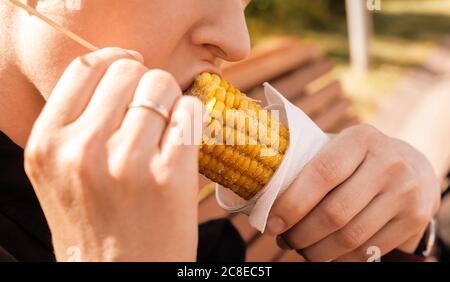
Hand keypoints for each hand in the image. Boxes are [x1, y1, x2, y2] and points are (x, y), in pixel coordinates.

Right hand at [24, 48, 203, 260]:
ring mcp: (126, 163)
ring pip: (162, 86)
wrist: (122, 277)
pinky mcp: (169, 177)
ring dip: (172, 101)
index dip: (115, 60)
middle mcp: (81, 150)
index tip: (132, 68)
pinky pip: (191, 113)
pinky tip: (184, 141)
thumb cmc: (96, 223)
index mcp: (47, 144)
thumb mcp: (62, 173)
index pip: (85, 68)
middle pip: (128, 71)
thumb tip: (120, 68)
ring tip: (167, 131)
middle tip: (153, 110)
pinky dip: (193, 118)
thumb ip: (78, 123)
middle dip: (146, 83)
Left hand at [268, 124, 440, 260]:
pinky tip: (325, 254)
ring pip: (350, 236)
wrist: (413, 168)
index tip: (272, 223)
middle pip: (334, 212)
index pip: (321, 173)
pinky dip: (340, 258)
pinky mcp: (414, 218)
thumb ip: (308, 163)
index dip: (293, 203)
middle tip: (283, 240)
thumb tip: (265, 193)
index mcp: (361, 138)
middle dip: (301, 233)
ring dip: (317, 250)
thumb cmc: (358, 160)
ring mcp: (405, 191)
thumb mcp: (340, 149)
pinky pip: (369, 250)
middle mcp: (388, 162)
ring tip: (300, 249)